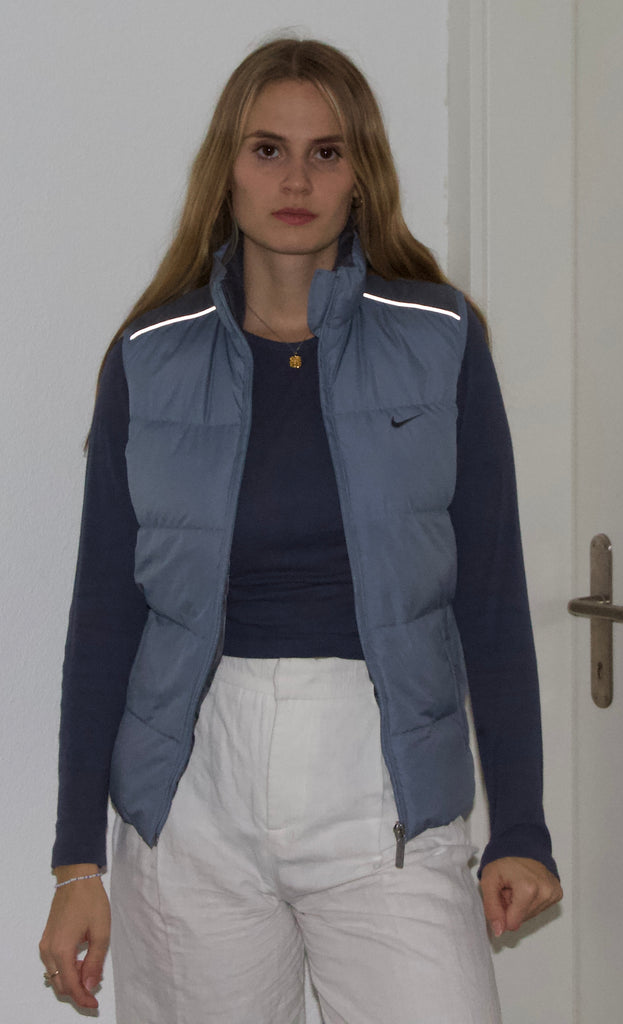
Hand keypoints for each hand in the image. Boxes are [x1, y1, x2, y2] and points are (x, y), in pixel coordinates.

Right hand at [39, 867, 110, 1008]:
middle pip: (60, 984)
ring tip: (92, 972)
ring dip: (72, 980)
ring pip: (56, 975)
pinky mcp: (47, 939)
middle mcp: (48, 950)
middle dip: (78, 991)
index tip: (95, 1004)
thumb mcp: (101, 932)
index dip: (83, 998)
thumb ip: (95, 962)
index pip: (70, 985)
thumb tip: (90, 986)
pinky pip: (54, 964)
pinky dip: (67, 969)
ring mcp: (45, 945)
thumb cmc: (90, 901)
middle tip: (96, 992)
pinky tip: (82, 961)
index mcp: (62, 949)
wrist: (76, 878)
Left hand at [480, 856, 561, 936]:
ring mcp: (553, 893)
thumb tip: (498, 931)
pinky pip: (540, 908)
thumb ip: (492, 908)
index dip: (503, 912)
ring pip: (531, 915)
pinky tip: (527, 887)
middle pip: (522, 920)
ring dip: (521, 904)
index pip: (513, 923)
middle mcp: (545, 892)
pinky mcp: (558, 893)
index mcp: (528, 889)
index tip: (502, 895)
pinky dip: (531, 901)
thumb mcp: (489, 881)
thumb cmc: (503, 860)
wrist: (521, 843)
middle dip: (512, 907)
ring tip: (517, 886)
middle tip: (509, 889)